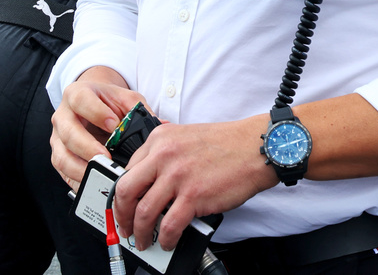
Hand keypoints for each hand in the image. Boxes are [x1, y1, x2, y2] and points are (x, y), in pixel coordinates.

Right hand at [49, 71, 148, 191]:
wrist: (91, 102)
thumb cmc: (107, 101)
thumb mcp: (124, 98)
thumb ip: (139, 109)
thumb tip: (162, 125)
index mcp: (77, 94)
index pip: (81, 101)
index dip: (96, 112)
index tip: (113, 124)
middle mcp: (63, 116)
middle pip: (69, 133)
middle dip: (87, 147)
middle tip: (106, 158)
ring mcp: (58, 138)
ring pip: (62, 156)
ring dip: (81, 169)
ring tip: (102, 174)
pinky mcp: (59, 156)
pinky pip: (63, 172)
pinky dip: (78, 180)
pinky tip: (94, 184)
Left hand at [113, 114, 274, 252]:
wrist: (256, 148)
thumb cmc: (228, 144)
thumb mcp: (187, 137)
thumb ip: (165, 155)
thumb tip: (150, 183)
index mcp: (160, 139)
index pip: (127, 170)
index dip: (122, 195)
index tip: (123, 206)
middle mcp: (164, 155)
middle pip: (126, 191)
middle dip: (121, 216)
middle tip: (125, 227)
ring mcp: (178, 176)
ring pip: (144, 212)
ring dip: (141, 232)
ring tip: (145, 240)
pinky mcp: (194, 195)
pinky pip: (169, 225)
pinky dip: (165, 238)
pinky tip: (168, 240)